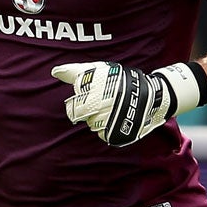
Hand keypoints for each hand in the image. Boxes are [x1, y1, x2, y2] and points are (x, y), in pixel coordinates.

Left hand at [52, 60, 202, 147]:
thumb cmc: (120, 81)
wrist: (151, 96)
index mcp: (92, 94)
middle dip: (90, 111)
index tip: (91, 96)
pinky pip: (103, 135)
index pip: (72, 108)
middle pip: (82, 118)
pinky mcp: (114, 135)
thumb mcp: (98, 71)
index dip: (80, 102)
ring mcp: (106, 123)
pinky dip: (108, 128)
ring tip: (114, 108)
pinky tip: (117, 118)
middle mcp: (98, 109)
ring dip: (100, 119)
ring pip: (93, 126)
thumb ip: (75, 72)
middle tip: (103, 103)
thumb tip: (55, 71)